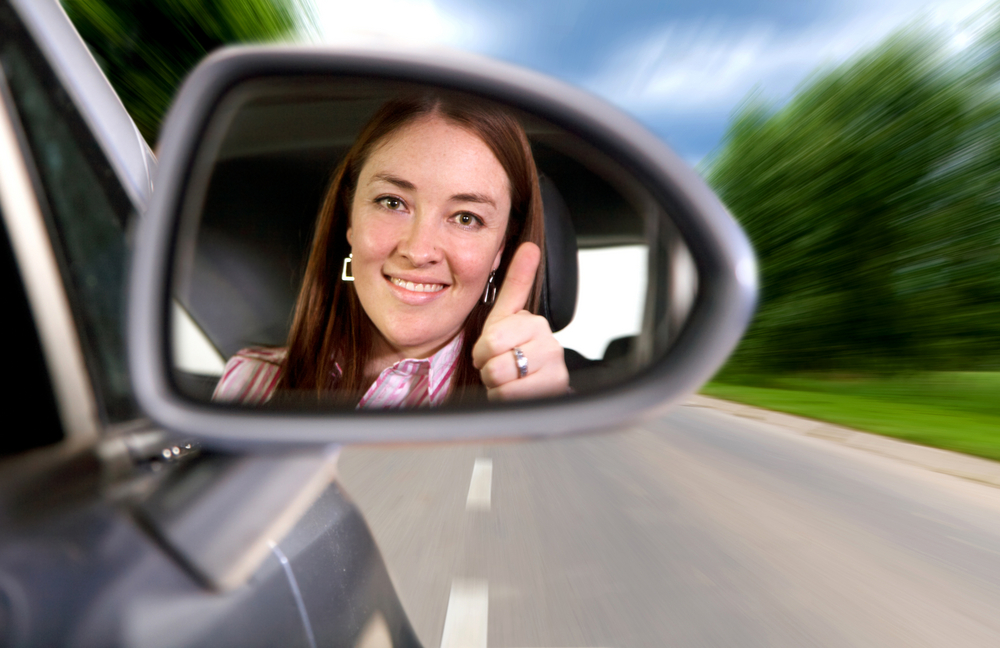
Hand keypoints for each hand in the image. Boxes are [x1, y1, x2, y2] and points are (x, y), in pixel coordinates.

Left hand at [472, 243, 569, 400]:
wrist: (532, 388)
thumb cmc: (514, 351)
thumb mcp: (506, 317)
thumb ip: (516, 282)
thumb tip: (530, 246)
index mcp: (536, 323)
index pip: (492, 339)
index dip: (482, 350)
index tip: (491, 351)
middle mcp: (551, 346)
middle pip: (495, 363)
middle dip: (489, 369)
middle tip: (500, 367)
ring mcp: (555, 372)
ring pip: (502, 383)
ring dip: (496, 386)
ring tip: (508, 380)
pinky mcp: (553, 395)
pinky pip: (510, 400)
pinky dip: (503, 400)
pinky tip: (515, 394)